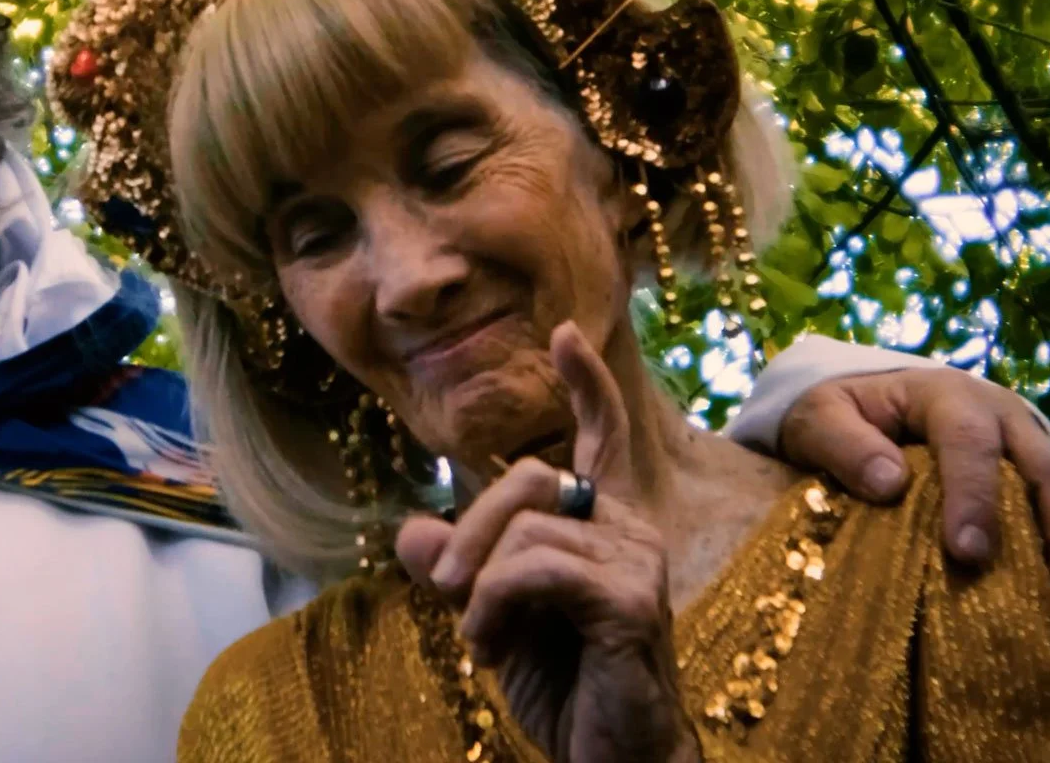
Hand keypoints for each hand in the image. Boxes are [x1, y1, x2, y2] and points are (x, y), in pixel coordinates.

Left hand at [395, 323, 698, 762]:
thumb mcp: (494, 620)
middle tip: (447, 590)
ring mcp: (638, 562)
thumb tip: (411, 533)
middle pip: (531, 479)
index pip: (602, 442)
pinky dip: (494, 604)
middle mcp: (629, 531)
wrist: (609, 759)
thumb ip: (460, 570)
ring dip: (480, 588)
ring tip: (483, 642)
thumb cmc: (565, 687)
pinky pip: (534, 567)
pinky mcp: (630, 600)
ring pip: (526, 529)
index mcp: (603, 527)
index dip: (588, 386)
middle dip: (471, 530)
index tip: (566, 331)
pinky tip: (494, 649)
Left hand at [776, 366, 1049, 622]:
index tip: (966, 552)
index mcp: (946, 395)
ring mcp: (1022, 442)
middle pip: (1044, 468)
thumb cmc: (836, 413)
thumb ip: (843, 445)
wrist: (855, 403)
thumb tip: (890, 483)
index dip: (973, 495)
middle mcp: (999, 414)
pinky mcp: (1029, 472)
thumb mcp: (818, 417)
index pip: (969, 440)